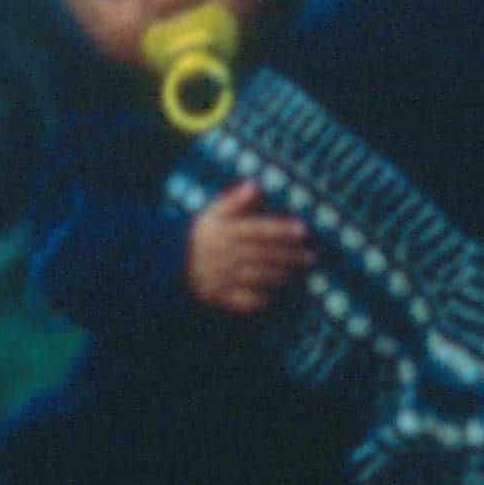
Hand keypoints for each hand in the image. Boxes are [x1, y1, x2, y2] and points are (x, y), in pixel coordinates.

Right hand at [186, 181, 311, 315]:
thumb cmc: (203, 234)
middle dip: (289, 256)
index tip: (303, 230)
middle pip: (261, 254)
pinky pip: (238, 299)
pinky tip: (275, 298)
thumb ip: (235, 200)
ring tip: (302, 274)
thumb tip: (255, 185)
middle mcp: (223, 254)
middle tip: (312, 257)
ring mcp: (220, 276)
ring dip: (280, 276)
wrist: (170, 262)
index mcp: (224, 231)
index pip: (257, 230)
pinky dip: (255, 299)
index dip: (281, 229)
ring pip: (254, 276)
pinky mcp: (217, 295)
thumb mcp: (214, 213)